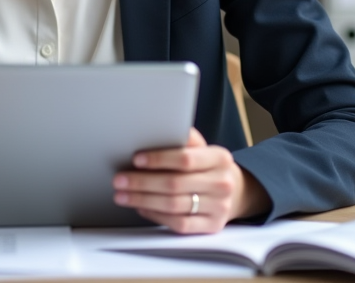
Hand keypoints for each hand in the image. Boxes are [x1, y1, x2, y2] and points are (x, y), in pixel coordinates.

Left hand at [112, 128, 269, 233]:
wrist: (234, 191)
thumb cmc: (206, 166)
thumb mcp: (201, 148)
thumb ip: (183, 139)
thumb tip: (154, 127)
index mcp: (220, 158)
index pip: (185, 159)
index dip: (158, 159)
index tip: (136, 159)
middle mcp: (222, 183)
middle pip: (175, 184)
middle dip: (142, 182)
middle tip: (119, 179)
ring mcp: (219, 207)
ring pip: (173, 206)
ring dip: (142, 200)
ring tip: (122, 195)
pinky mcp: (212, 227)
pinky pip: (179, 224)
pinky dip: (156, 216)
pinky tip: (141, 208)